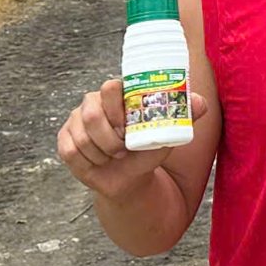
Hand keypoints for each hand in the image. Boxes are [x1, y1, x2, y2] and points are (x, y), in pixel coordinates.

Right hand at [55, 76, 203, 198]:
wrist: (130, 178)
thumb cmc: (147, 150)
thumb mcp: (167, 133)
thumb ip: (184, 115)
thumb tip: (201, 104)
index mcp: (116, 94)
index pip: (110, 88)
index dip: (117, 110)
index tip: (128, 130)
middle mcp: (92, 102)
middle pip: (90, 113)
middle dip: (109, 138)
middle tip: (123, 149)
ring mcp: (75, 121)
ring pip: (81, 136)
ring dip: (101, 153)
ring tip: (115, 157)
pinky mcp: (64, 140)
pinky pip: (71, 151)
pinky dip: (88, 162)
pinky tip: (100, 163)